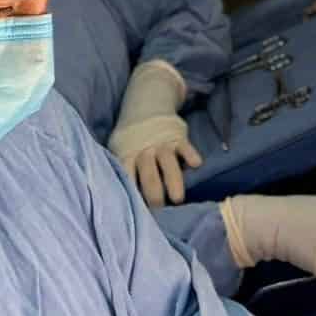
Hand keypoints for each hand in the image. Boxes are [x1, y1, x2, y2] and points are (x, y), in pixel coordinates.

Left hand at [109, 63, 201, 205]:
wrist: (146, 103)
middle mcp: (144, 150)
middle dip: (154, 194)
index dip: (131, 192)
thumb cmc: (130, 137)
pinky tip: (196, 165)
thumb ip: (124, 168)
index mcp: (127, 155)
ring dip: (173, 181)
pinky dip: (191, 155)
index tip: (135, 210)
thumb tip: (122, 198)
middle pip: (149, 175)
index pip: (127, 175)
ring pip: (168, 164)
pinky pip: (186, 147)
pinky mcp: (178, 137)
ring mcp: (162, 144)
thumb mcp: (120, 148)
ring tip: (178, 199)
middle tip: (159, 212)